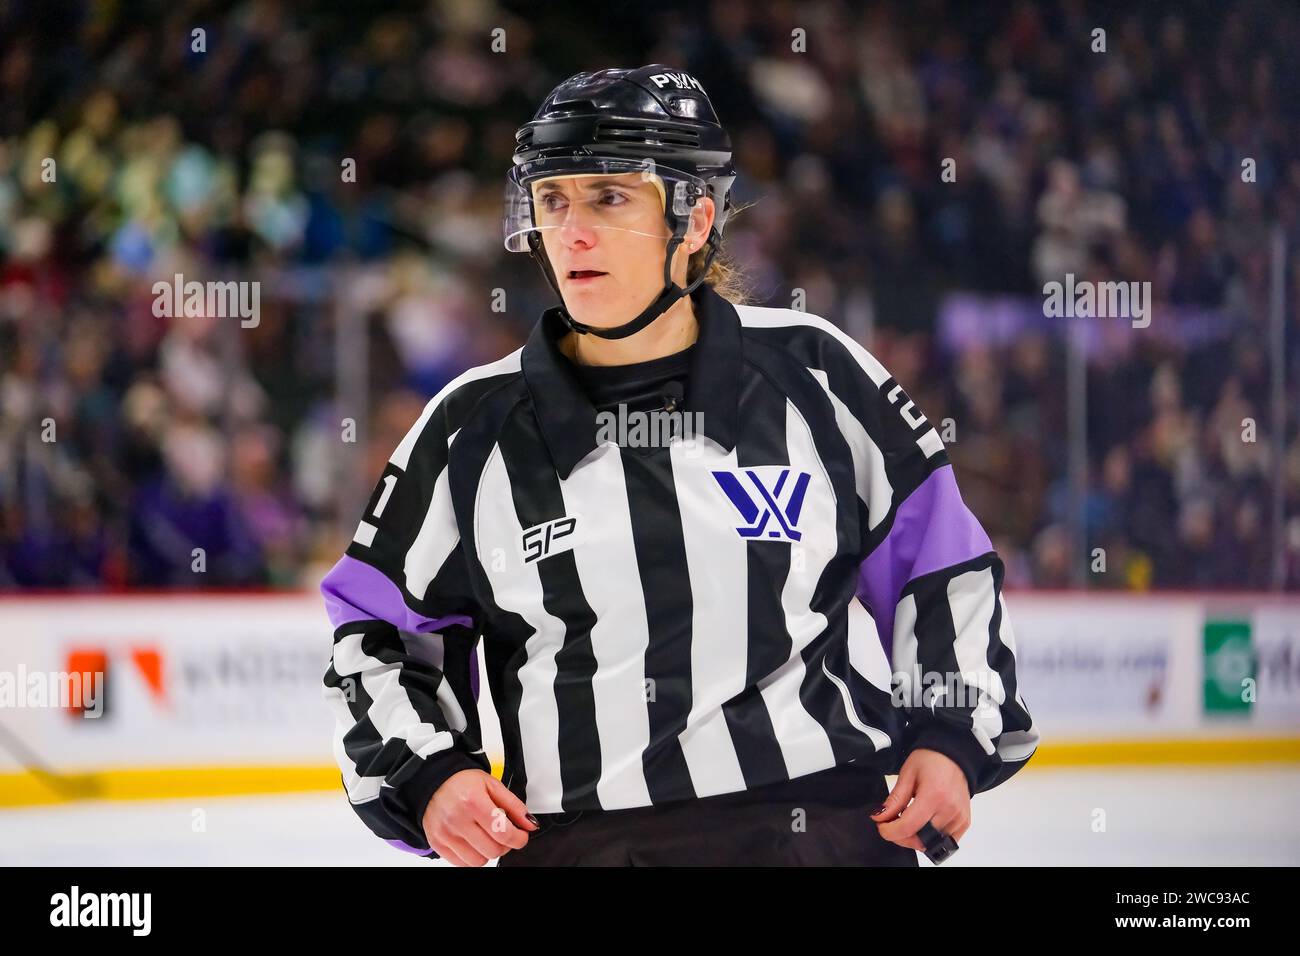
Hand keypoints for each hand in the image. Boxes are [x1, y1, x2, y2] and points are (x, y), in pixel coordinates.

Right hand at [421, 768, 538, 865]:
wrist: (433, 782)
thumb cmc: (463, 782)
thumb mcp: (492, 785)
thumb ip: (514, 806)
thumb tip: (530, 825)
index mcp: (473, 801)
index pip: (503, 833)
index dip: (518, 838)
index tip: (521, 836)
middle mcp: (457, 819)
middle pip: (493, 850)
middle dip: (505, 845)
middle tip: (503, 833)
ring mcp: (445, 834)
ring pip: (479, 861)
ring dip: (488, 852)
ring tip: (487, 836)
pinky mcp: (437, 844)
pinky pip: (462, 864)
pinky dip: (473, 857)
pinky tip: (474, 842)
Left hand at [869, 748, 970, 851]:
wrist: (955, 756)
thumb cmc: (931, 760)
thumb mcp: (908, 774)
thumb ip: (895, 799)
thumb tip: (880, 817)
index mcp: (934, 795)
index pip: (908, 827)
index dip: (889, 831)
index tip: (881, 825)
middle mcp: (950, 810)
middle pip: (919, 840)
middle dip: (900, 837)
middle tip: (892, 823)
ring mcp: (960, 818)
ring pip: (932, 844)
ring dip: (915, 838)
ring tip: (908, 822)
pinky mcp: (965, 822)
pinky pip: (946, 841)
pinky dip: (931, 839)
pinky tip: (923, 824)